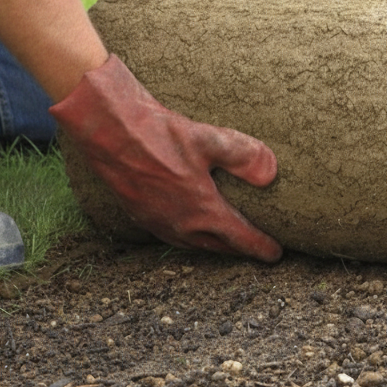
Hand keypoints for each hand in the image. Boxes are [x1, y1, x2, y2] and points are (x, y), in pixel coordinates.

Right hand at [51, 55, 281, 261]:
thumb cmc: (160, 135)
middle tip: (256, 249)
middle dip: (239, 250)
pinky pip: (172, 235)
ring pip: (194, 245)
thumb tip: (271, 174)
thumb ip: (245, 156)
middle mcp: (181, 226)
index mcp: (202, 212)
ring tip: (226, 241)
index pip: (240, 238)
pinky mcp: (140, 215)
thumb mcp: (210, 139)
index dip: (261, 247)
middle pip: (218, 246)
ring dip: (213, 245)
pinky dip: (189, 237)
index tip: (276, 254)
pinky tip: (189, 226)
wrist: (110, 133)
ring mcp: (159, 223)